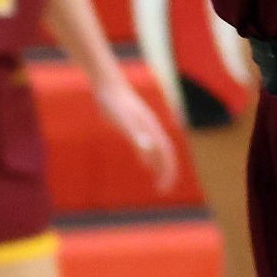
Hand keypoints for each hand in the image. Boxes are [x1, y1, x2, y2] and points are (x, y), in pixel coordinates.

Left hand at [95, 73, 177, 193]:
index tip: (164, 188)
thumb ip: (136, 134)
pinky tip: (145, 164)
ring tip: (158, 183)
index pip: (167, 154)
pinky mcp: (134, 126)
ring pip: (158, 150)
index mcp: (153, 129)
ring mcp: (144, 127)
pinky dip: (150, 157)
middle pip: (166, 153)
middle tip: (163, 191)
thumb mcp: (123, 120)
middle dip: (167, 172)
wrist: (108, 86)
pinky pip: (147, 145)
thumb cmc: (114, 103)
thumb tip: (148, 150)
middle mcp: (152, 129)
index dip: (168, 171)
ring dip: (161, 166)